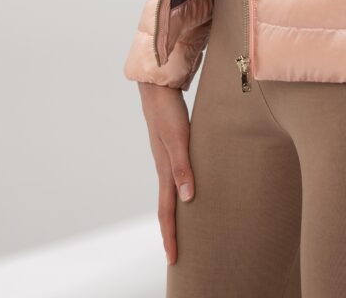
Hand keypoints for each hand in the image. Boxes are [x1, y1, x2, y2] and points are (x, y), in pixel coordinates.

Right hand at [138, 81, 194, 265]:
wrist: (158, 85)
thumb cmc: (168, 110)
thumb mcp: (178, 138)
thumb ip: (182, 166)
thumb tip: (188, 198)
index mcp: (165, 169)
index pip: (167, 210)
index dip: (171, 235)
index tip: (173, 260)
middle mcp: (164, 167)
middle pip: (167, 207)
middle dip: (171, 232)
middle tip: (176, 256)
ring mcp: (166, 157)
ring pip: (170, 193)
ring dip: (175, 214)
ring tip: (182, 229)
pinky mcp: (171, 146)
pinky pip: (175, 177)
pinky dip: (179, 192)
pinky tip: (187, 191)